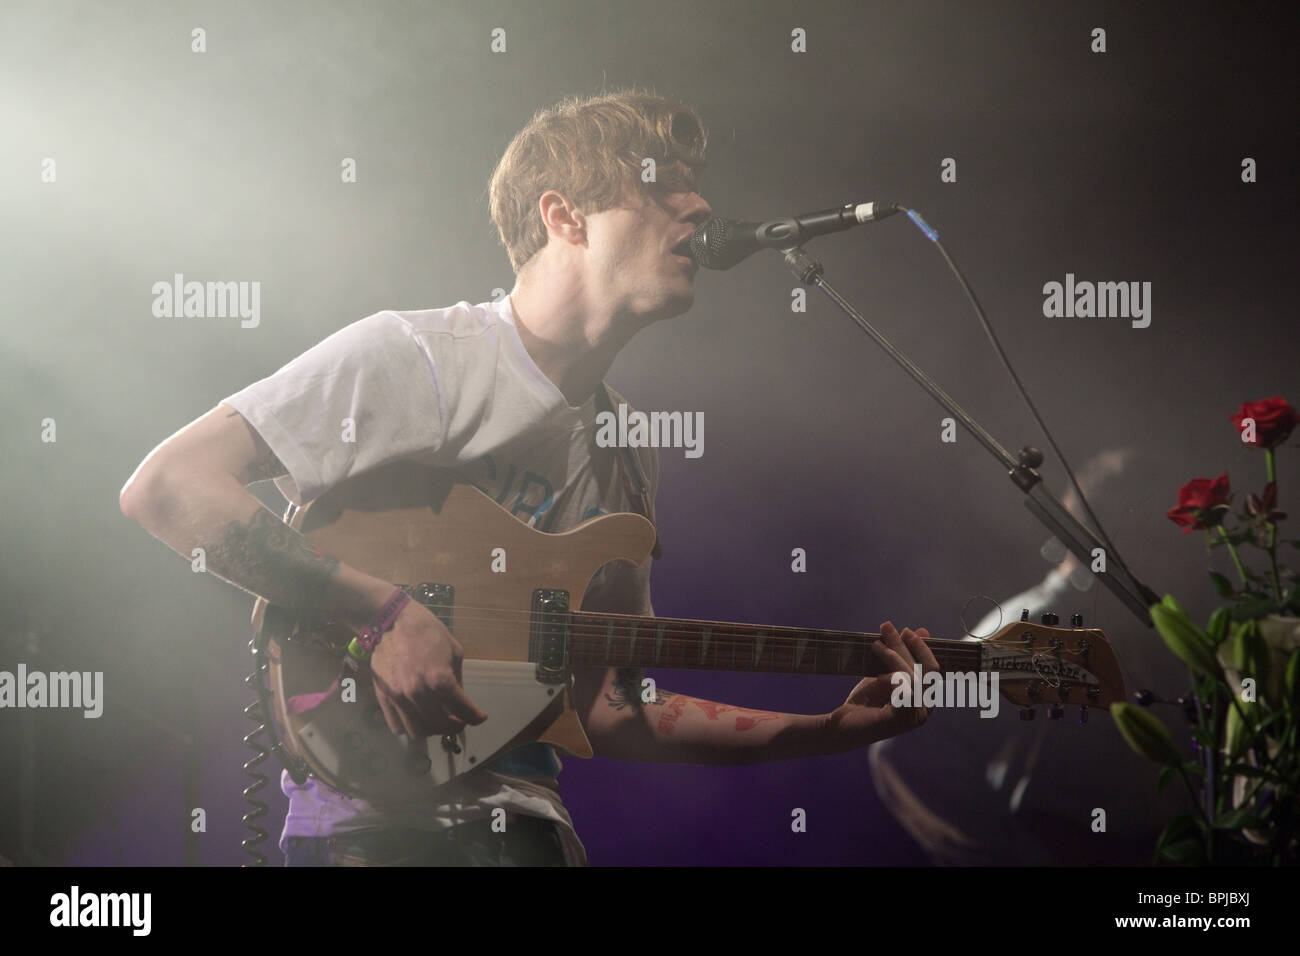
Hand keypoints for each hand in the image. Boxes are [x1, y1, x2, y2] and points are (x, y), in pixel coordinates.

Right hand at [368, 600, 488, 738]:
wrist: (390, 621)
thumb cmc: (426, 631)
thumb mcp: (454, 651)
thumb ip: (458, 680)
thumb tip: (459, 701)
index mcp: (440, 680)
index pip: (464, 711)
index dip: (476, 717)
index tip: (480, 717)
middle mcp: (419, 694)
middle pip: (441, 726)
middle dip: (455, 726)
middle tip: (459, 720)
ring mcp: (399, 698)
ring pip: (418, 732)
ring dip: (432, 729)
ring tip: (438, 719)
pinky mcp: (383, 699)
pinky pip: (397, 726)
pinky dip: (410, 725)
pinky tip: (418, 716)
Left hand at [820, 621, 940, 750]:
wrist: (842, 726)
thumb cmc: (866, 701)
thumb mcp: (885, 673)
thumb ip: (903, 656)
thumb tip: (923, 630)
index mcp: (925, 698)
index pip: (933, 669)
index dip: (922, 648)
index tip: (907, 631)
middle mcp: (925, 710)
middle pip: (925, 671)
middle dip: (905, 645)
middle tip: (887, 627)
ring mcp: (915, 717)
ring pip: (914, 677)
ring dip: (894, 656)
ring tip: (875, 644)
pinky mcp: (900, 721)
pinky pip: (905, 691)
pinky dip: (893, 676)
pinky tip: (878, 673)